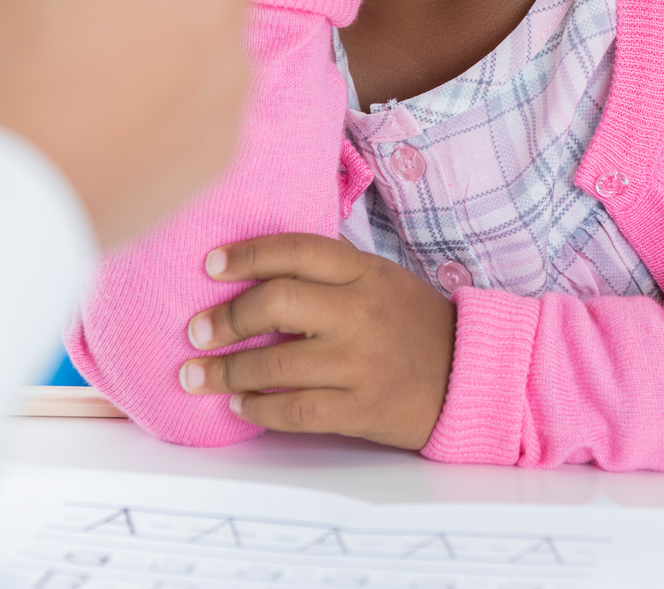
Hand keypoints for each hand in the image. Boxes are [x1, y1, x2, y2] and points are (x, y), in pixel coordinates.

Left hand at [177, 234, 456, 449]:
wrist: (467, 375)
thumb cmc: (413, 323)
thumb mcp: (380, 278)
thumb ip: (329, 271)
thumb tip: (259, 267)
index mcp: (364, 273)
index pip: (295, 252)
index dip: (246, 256)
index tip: (211, 265)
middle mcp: (360, 313)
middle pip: (277, 304)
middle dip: (226, 319)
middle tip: (196, 331)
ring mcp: (360, 364)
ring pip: (276, 366)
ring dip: (226, 372)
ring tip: (198, 374)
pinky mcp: (361, 409)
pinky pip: (295, 411)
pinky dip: (258, 409)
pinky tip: (239, 405)